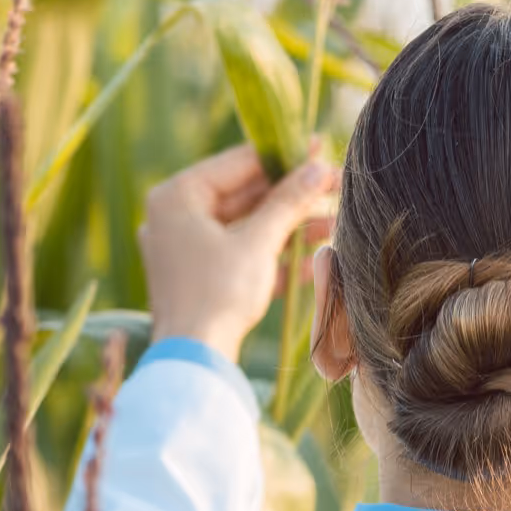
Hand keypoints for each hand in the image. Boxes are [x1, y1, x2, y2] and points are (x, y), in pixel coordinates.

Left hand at [138, 145, 337, 361]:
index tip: (321, 152)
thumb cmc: (218, 293)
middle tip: (335, 189)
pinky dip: (273, 255)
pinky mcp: (199, 276)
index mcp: (177, 196)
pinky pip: (240, 254)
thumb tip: (319, 167)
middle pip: (245, 196)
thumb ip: (288, 202)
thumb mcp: (259, 242)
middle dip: (293, 198)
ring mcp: (185, 247)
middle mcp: (175, 216)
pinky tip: (314, 259)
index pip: (239, 163)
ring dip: (290, 228)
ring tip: (335, 225)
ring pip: (247, 227)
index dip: (285, 159)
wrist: (194, 358)